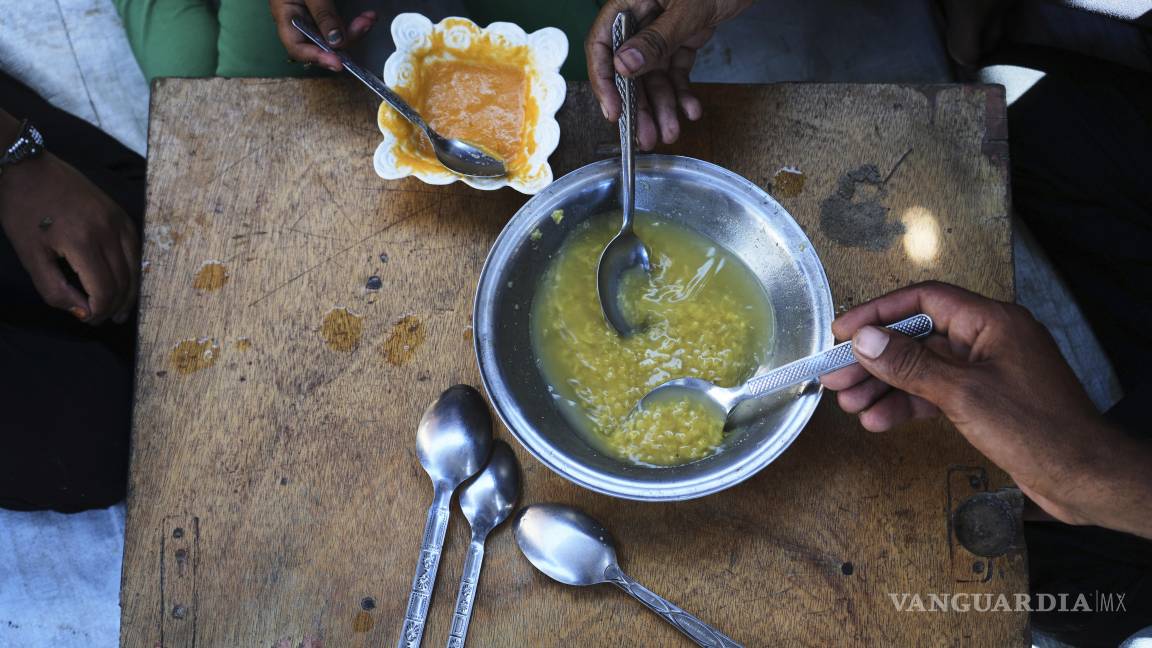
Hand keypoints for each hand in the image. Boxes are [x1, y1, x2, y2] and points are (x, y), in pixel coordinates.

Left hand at [0, 152, 139, 323]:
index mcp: (82, 242)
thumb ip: (54, 289)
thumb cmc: (22, 211)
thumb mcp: (29, 255)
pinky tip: (124, 280)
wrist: (28, 168)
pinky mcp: (121, 214)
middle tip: (100, 319)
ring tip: (118, 309)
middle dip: (113, 306)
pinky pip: (135, 249)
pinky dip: (133, 270)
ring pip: (135, 268)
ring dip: (128, 292)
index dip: (98, 311)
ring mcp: (118, 221)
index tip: (86, 319)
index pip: (104, 290)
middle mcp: (108, 232)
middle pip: (123, 282)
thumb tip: (82, 312)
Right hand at [270, 0, 376, 71]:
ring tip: (369, 19)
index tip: (339, 63)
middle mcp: (298, 20)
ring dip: (354, 31)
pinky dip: (354, 24)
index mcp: (285, 14)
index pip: (296, 47)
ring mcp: (312, 16)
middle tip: (364, 25)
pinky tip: (368, 17)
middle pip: (320, 44)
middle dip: (345, 40)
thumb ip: (322, 13)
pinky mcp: (326, 11)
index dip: (317, 57)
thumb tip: (336, 42)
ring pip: (334, 37)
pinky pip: (341, 25)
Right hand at [586, 0, 752, 149]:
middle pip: (630, 70)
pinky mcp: (683, 37)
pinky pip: (677, 70)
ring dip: (663, 106)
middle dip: (639, 106)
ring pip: (655, 76)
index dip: (604, 81)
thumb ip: (656, 38)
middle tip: (645, 135)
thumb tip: (623, 66)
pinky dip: (683, 91)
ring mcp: (662, 29)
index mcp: (630, 1)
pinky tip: (690, 109)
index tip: (614, 111)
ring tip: (670, 130)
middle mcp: (641, 17)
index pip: (602, 45)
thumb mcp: (686, 8)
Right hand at [821, 281, 1151, 537]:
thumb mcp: (963, 394)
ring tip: (849, 403)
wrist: (1084, 478)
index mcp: (992, 322)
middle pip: (917, 337)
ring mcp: (986, 371)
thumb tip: (865, 340)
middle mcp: (988, 340)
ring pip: (922, 369)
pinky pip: (935, 394)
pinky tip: (879, 421)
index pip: (924, 300)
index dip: (879, 312)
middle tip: (834, 374)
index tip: (843, 331)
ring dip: (884, 385)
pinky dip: (907, 406)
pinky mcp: (985, 401)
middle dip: (874, 357)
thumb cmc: (1037, 430)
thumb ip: (910, 365)